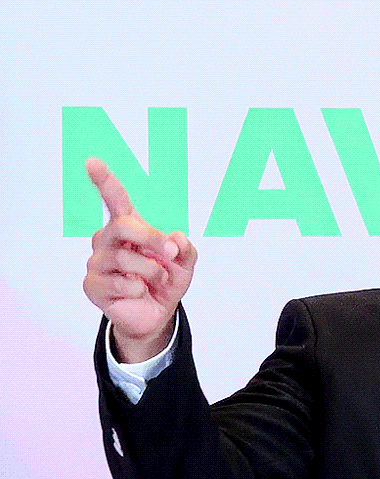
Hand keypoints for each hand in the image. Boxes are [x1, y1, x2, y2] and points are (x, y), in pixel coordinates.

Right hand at [83, 159, 196, 361]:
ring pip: (125, 258)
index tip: (93, 162)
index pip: (115, 200)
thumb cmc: (165, 283)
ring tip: (157, 279)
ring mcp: (97, 262)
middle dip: (152, 238)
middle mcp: (108, 241)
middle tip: (171, 252)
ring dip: (152, 270)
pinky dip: (139, 288)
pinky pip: (120, 282)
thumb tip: (178, 237)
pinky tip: (138, 292)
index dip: (104, 181)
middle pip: (123, 226)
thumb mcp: (185, 266)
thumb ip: (187, 250)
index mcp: (129, 229)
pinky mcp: (93, 285)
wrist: (156, 316)